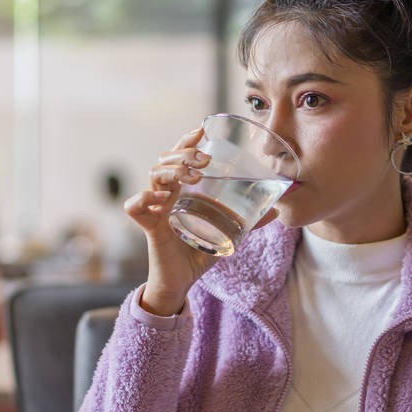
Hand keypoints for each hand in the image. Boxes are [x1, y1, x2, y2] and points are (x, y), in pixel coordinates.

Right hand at [124, 127, 277, 315]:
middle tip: (205, 159)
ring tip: (192, 176)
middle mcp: (166, 195)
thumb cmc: (198, 255)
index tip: (201, 129)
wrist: (181, 282)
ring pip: (153, 175)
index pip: (179, 157)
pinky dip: (143, 197)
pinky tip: (159, 198)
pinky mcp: (149, 227)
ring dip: (172, 170)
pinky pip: (135, 206)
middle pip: (165, 160)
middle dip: (184, 153)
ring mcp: (155, 209)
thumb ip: (249, 221)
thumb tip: (276, 210)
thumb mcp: (228, 233)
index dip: (186, 140)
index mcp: (182, 191)